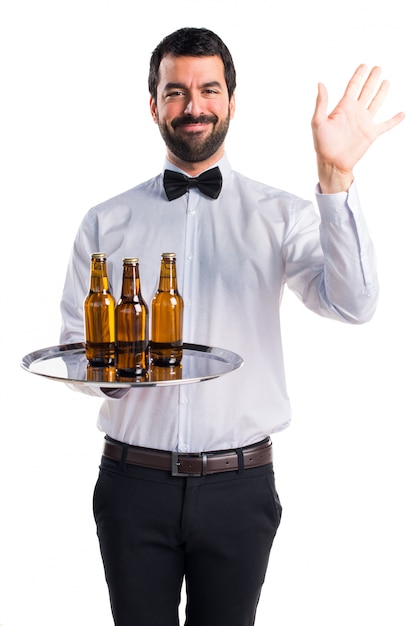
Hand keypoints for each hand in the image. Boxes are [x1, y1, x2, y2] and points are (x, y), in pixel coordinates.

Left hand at [311, 64, 404, 192]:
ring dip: (381, 92)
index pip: (353, 86)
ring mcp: (364, 122)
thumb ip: (321, 103)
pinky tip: (402, 114)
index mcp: (343, 107)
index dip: (358, 75)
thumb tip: (320, 83)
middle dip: (372, 79)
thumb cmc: (322, 144)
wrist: (332, 162)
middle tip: (378, 67)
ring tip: (386, 81)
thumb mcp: (318, 121)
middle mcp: (355, 112)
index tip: (364, 65)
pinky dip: (394, 120)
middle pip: (366, 91)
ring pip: (376, 103)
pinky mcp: (371, 133)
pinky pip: (386, 125)